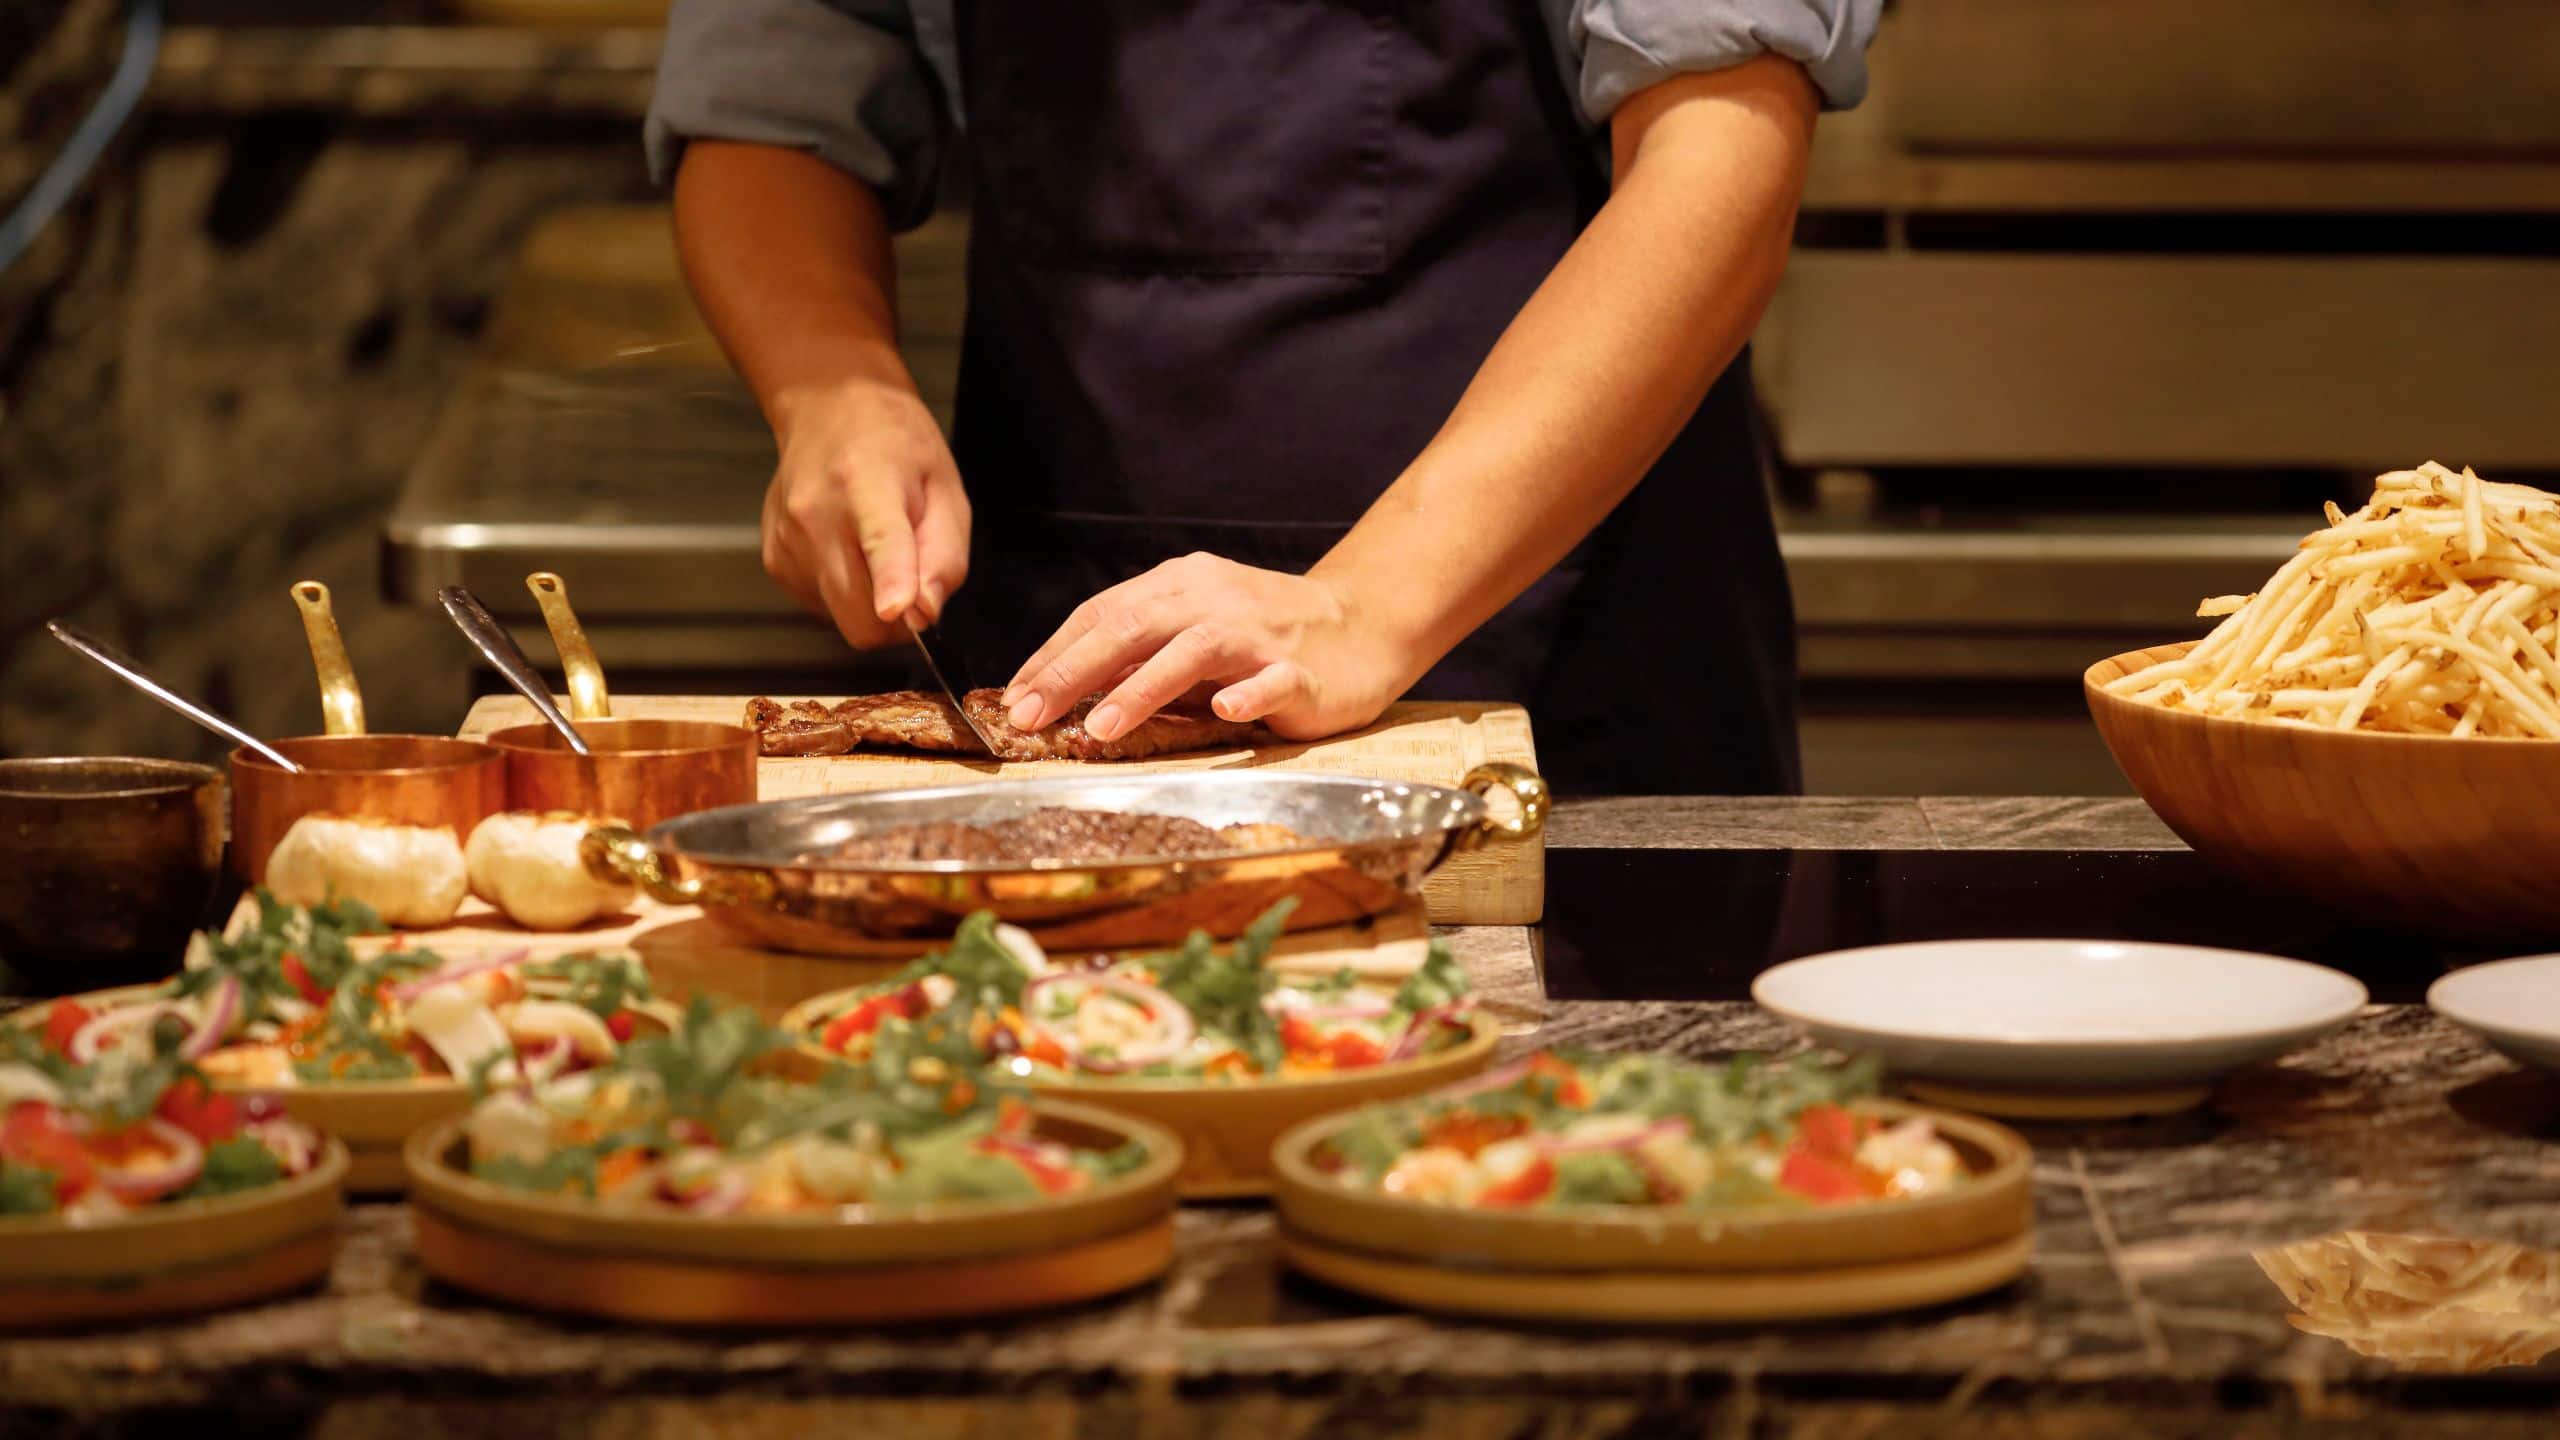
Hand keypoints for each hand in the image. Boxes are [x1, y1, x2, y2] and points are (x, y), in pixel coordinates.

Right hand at [760, 380, 969, 647]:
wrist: (829, 406)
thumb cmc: (895, 445)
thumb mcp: (945, 488)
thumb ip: (944, 556)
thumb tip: (926, 613)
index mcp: (868, 485)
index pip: (881, 540)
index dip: (892, 580)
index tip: (896, 609)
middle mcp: (817, 514)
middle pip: (859, 614)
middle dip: (896, 622)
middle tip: (915, 588)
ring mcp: (788, 540)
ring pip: (841, 618)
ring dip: (869, 604)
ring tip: (875, 549)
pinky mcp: (774, 560)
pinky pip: (822, 607)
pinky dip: (844, 593)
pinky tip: (848, 549)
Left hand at [1002, 554, 1412, 742]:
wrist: (1363, 624)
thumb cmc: (1264, 636)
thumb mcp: (1194, 635)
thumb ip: (1142, 658)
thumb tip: (1066, 693)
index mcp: (1180, 584)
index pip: (1103, 613)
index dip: (1055, 654)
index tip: (1013, 696)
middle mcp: (1214, 599)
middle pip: (1133, 626)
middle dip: (1074, 672)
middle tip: (1029, 715)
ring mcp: (1260, 633)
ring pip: (1192, 652)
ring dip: (1141, 689)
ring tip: (1097, 727)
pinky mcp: (1302, 669)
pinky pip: (1272, 680)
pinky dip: (1248, 693)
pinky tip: (1225, 710)